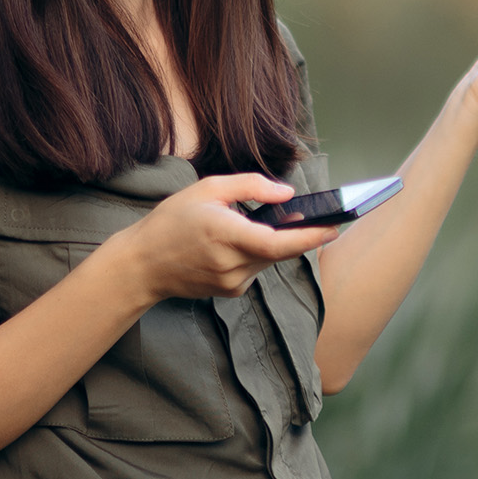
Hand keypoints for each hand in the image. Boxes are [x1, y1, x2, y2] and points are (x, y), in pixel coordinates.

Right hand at [107, 173, 339, 303]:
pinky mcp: (230, 292)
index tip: (334, 228)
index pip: (277, 243)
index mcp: (224, 234)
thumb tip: (287, 193)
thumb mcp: (208, 188)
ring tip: (249, 225)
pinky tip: (232, 244)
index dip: (309, 237)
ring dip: (272, 242)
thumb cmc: (172, 221)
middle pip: (279, 250)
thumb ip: (251, 186)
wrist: (143, 265)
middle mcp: (231, 264)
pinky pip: (256, 269)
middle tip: (312, 217)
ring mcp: (231, 282)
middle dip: (297, 234)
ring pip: (269, 259)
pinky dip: (256, 254)